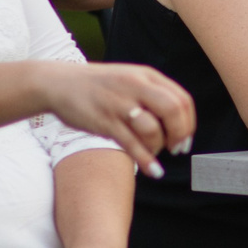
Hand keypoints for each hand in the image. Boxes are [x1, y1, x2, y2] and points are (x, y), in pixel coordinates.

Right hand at [35, 62, 195, 174]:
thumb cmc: (99, 86)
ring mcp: (120, 103)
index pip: (182, 99)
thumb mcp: (130, 79)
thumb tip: (178, 120)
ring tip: (154, 154)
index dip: (189, 123)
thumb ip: (153, 94)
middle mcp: (136, 86)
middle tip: (177, 149)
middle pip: (173, 110)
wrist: (59, 84)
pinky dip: (146, 161)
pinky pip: (132, 144)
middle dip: (181, 134)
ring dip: (159, 147)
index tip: (186, 139)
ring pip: (153, 128)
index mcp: (146, 76)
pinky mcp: (105, 121)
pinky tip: (154, 171)